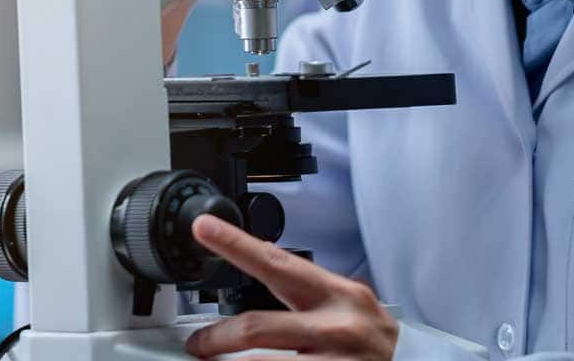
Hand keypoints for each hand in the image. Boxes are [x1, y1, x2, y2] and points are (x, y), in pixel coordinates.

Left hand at [184, 214, 397, 358]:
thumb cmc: (376, 340)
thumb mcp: (347, 306)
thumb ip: (306, 297)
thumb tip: (256, 280)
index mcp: (336, 296)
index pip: (276, 262)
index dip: (235, 245)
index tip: (203, 228)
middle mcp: (336, 328)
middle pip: (257, 328)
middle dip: (216, 337)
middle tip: (196, 344)